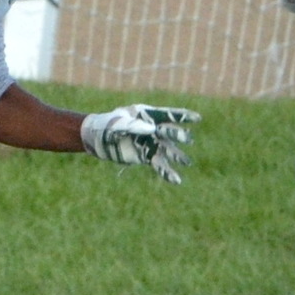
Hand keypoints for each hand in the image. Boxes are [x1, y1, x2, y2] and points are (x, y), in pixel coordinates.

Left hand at [81, 105, 199, 183]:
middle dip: (177, 135)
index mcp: (147, 115)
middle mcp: (153, 128)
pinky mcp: (146, 156)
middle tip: (188, 139)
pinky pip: (159, 164)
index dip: (181, 116)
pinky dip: (167, 172)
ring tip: (186, 162)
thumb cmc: (108, 125)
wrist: (98, 139)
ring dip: (176, 156)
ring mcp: (151, 143)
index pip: (167, 114)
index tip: (197, 118)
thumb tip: (152, 129)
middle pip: (168, 132)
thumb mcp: (118, 123)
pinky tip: (176, 180)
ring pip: (167, 150)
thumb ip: (133, 125)